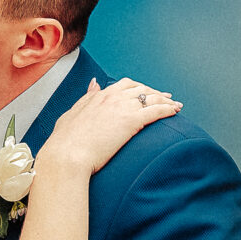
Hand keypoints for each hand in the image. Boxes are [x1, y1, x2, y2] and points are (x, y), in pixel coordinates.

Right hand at [39, 77, 180, 175]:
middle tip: (166, 98)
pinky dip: (167, 109)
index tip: (145, 94)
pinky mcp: (131, 121)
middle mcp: (112, 97)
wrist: (67, 155)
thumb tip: (94, 84)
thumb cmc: (64, 141)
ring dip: (165, 100)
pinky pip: (155, 111)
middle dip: (155, 92)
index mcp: (98, 96)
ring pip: (151, 98)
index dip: (138, 89)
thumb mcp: (72, 113)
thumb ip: (86, 98)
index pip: (124, 86)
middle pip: (141, 89)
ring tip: (176, 105)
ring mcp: (122, 108)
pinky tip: (175, 112)